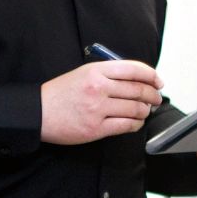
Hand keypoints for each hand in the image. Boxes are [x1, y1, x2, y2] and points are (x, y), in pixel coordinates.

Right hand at [40, 60, 163, 144]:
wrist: (38, 113)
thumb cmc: (61, 93)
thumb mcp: (83, 73)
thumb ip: (108, 74)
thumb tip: (137, 80)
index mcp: (96, 70)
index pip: (134, 69)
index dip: (151, 76)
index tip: (158, 82)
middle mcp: (99, 88)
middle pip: (139, 90)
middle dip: (153, 95)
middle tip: (156, 99)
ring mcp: (98, 109)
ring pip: (136, 109)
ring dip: (145, 111)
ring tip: (144, 111)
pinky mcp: (96, 128)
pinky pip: (127, 125)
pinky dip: (136, 124)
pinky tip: (135, 122)